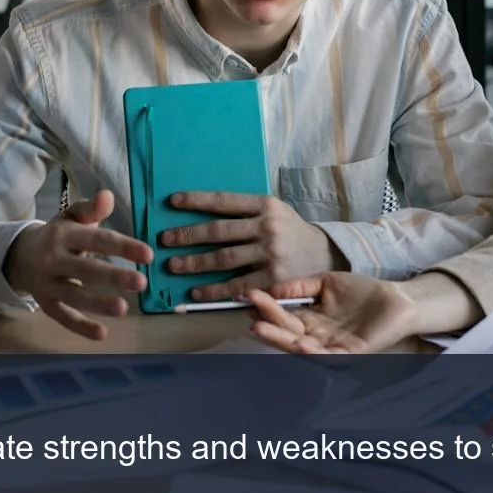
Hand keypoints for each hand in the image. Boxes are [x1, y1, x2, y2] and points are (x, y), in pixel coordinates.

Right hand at [3, 189, 153, 341]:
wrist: (18, 256)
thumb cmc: (57, 235)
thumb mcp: (71, 217)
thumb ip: (91, 210)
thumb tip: (108, 196)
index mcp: (64, 235)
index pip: (97, 240)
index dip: (122, 246)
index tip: (148, 254)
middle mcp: (54, 259)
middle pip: (85, 269)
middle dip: (113, 276)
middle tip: (141, 282)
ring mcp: (48, 284)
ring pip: (74, 295)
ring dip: (98, 303)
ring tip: (124, 309)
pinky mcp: (46, 304)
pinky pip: (64, 317)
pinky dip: (81, 327)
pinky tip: (102, 334)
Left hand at [159, 191, 338, 302]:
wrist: (327, 255)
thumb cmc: (292, 231)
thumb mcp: (276, 210)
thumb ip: (247, 210)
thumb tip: (205, 209)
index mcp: (265, 205)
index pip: (224, 200)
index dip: (197, 200)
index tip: (172, 201)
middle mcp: (267, 227)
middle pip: (219, 231)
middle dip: (188, 235)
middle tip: (165, 240)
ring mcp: (270, 254)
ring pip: (224, 259)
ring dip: (195, 263)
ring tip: (173, 265)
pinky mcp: (273, 280)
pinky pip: (237, 286)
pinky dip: (214, 290)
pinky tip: (196, 292)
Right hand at [246, 274, 421, 354]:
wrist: (396, 299)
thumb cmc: (362, 292)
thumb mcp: (326, 282)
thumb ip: (301, 285)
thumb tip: (273, 287)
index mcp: (310, 320)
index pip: (282, 316)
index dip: (266, 307)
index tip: (248, 294)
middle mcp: (317, 337)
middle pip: (286, 334)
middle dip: (268, 325)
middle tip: (249, 315)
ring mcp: (332, 347)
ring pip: (301, 347)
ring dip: (281, 340)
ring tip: (261, 329)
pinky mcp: (350, 354)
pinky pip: (328, 356)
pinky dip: (312, 351)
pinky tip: (299, 342)